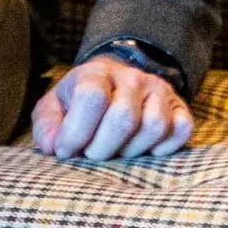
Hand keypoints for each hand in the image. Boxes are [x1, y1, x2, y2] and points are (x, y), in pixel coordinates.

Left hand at [30, 56, 194, 161]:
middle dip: (102, 149)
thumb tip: (53, 147)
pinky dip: (162, 148)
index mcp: (96, 74)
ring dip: (131, 151)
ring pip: (153, 127)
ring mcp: (159, 91)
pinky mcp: (180, 108)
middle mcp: (132, 78)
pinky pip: (181, 132)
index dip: (76, 132)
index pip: (92, 98)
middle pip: (123, 118)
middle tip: (91, 154)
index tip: (66, 150)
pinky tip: (143, 149)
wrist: (113, 83)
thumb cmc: (78, 103)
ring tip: (116, 150)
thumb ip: (46, 127)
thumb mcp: (53, 109)